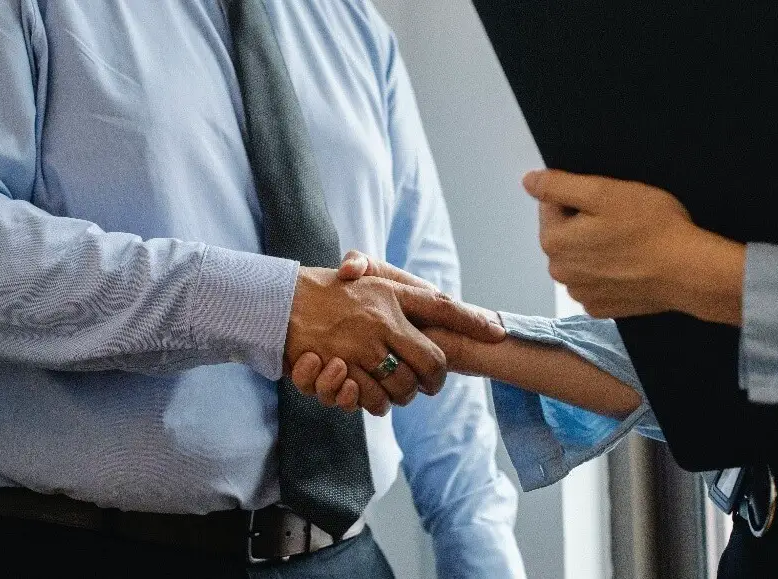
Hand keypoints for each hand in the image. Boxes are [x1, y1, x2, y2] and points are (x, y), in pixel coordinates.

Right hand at [285, 258, 504, 414]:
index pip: (443, 307)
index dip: (473, 322)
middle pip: (432, 362)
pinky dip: (375, 402)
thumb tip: (435, 300)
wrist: (279, 302)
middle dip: (435, 379)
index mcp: (391, 294)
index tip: (498, 333)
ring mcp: (363, 346)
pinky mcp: (343, 368)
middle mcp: (383, 320)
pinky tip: (369, 393)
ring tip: (396, 390)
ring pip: (404, 386)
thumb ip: (396, 290)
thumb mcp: (365, 279)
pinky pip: (373, 398)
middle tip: (429, 384)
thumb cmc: (326, 291)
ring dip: (404, 395)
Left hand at [523, 169, 744, 324]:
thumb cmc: (650, 227)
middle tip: (622, 220)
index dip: (580, 197)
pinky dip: (608, 272)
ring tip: (628, 242)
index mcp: (553, 241)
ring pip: (580, 257)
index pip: (551, 204)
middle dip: (586, 223)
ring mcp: (581, 293)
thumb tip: (528, 181)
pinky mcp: (602, 308)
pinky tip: (630, 265)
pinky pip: (596, 281)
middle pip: (565, 233)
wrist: (689, 271)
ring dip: (596, 247)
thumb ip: (558, 185)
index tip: (608, 202)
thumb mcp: (603, 192)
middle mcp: (559, 272)